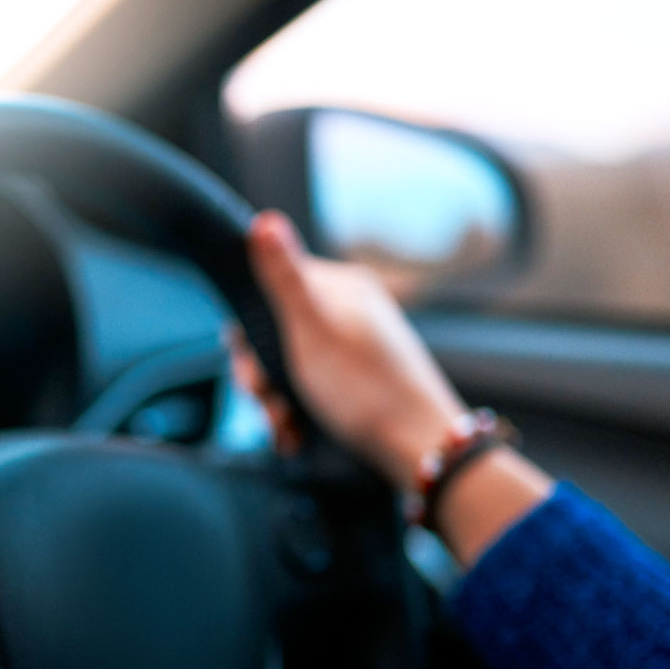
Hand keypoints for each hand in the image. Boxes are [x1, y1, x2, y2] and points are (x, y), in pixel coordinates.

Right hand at [235, 210, 552, 564]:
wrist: (420, 448)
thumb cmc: (365, 388)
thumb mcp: (313, 329)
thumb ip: (284, 277)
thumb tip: (263, 219)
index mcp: (340, 287)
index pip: (271, 288)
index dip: (250, 330)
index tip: (249, 364)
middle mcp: (348, 312)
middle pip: (276, 333)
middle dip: (261, 375)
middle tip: (266, 403)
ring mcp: (353, 348)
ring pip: (289, 367)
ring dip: (275, 403)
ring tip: (284, 429)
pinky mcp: (357, 380)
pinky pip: (311, 389)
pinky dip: (297, 414)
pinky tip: (296, 436)